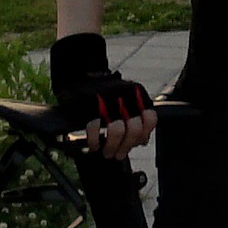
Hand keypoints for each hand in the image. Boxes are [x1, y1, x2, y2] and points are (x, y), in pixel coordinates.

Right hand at [50, 33, 153, 159]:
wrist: (78, 73)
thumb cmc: (103, 92)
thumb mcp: (125, 99)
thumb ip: (136, 116)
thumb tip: (143, 141)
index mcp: (136, 93)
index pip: (150, 119)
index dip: (143, 135)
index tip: (134, 144)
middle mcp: (124, 95)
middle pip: (133, 129)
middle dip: (125, 147)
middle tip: (117, 154)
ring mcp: (106, 99)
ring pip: (117, 132)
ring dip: (111, 147)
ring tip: (106, 152)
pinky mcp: (88, 105)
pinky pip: (95, 129)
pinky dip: (94, 141)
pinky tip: (93, 145)